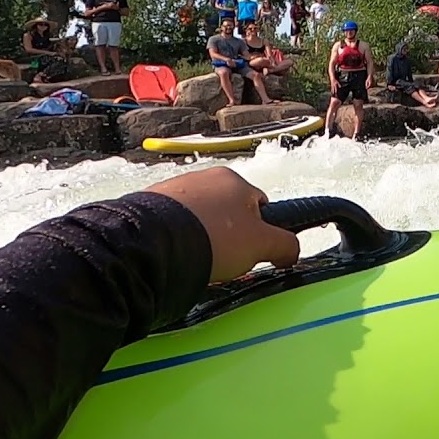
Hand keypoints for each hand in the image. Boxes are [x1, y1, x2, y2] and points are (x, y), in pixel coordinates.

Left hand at [144, 167, 299, 282]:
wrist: (156, 243)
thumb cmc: (215, 238)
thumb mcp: (263, 245)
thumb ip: (285, 246)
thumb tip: (291, 252)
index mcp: (234, 180)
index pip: (258, 204)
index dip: (260, 231)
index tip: (251, 251)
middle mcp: (204, 178)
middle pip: (226, 211)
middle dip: (227, 235)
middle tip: (225, 260)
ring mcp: (173, 189)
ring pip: (198, 218)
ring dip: (201, 237)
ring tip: (197, 260)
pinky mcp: (147, 204)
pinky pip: (171, 223)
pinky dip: (177, 238)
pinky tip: (176, 255)